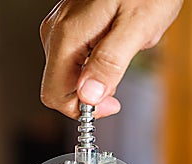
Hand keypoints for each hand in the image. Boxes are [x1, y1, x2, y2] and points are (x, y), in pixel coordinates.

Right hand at [40, 0, 183, 117]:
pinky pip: (76, 60)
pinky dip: (95, 65)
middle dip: (90, 95)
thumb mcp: (136, 27)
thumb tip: (88, 96)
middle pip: (59, 88)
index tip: (109, 104)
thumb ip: (110, 63)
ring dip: (96, 79)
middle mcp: (57, 33)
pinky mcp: (71, 27)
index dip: (81, 109)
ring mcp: (62, 29)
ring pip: (69, 76)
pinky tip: (115, 46)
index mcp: (68, 37)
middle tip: (119, 83)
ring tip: (121, 54)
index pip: (54, 95)